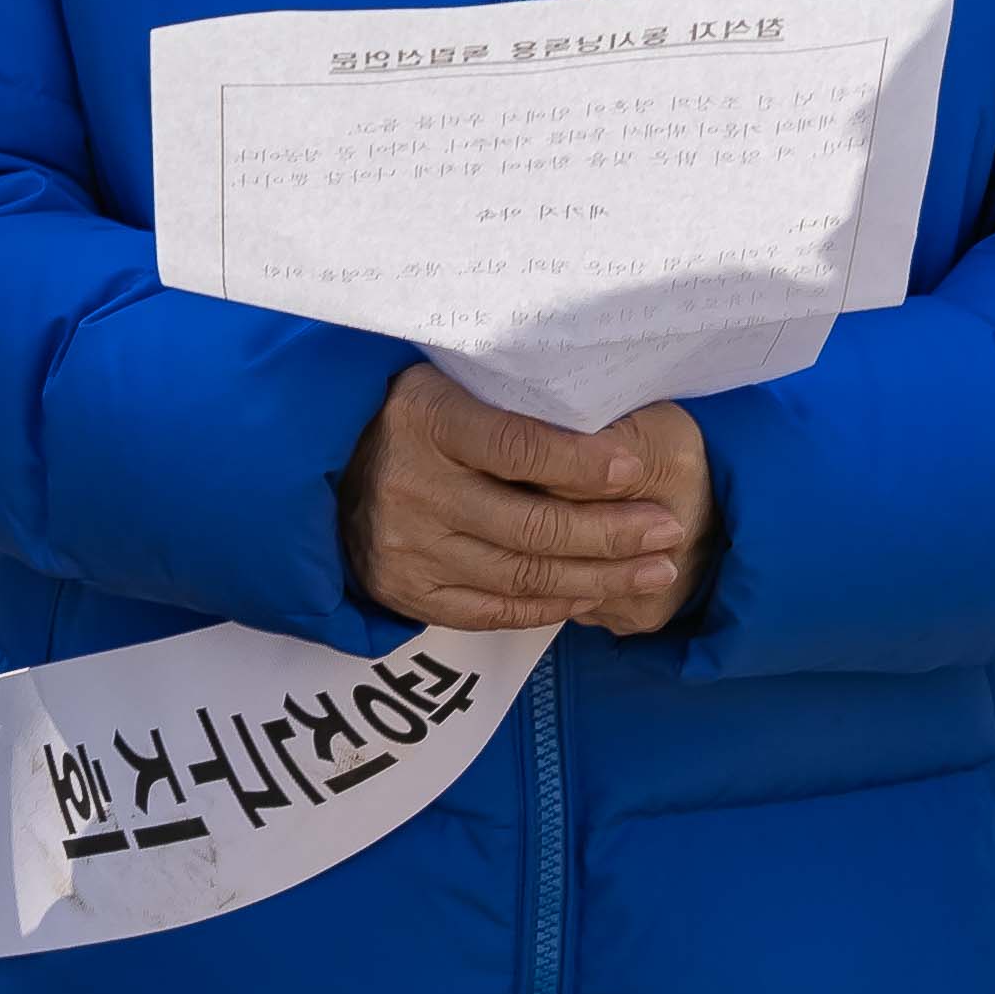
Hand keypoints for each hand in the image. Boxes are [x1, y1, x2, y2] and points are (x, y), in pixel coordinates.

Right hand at [337, 367, 716, 636]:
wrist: (325, 469)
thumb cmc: (412, 416)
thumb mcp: (449, 383)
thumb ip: (512, 400)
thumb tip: (610, 412)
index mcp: (425, 419)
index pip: (518, 448)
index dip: (583, 463)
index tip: (635, 468)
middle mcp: (412, 488)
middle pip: (532, 524)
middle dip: (614, 532)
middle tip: (668, 528)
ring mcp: (407, 548)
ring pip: (523, 575)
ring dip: (601, 576)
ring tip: (655, 567)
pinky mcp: (406, 591)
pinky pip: (496, 610)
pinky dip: (554, 604)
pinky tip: (597, 591)